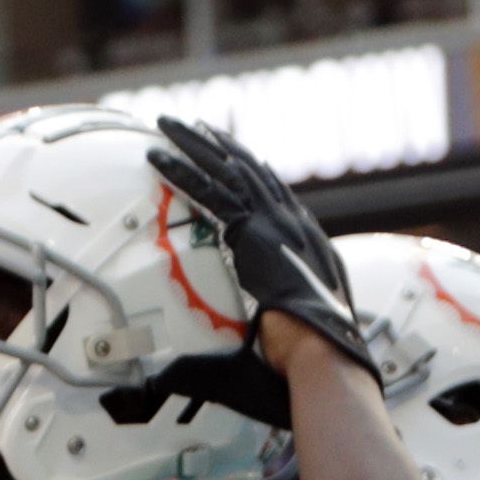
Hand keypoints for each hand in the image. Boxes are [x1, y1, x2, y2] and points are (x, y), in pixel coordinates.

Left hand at [145, 115, 372, 376]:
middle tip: (191, 126)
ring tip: (167, 125)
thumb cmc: (310, 354)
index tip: (228, 152)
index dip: (247, 169)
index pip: (271, 192)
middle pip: (248, 169)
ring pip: (226, 170)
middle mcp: (292, 222)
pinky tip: (157, 157)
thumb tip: (248, 332)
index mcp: (304, 240)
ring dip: (193, 145)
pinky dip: (180, 172)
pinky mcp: (252, 232)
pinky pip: (208, 193)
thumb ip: (268, 319)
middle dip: (218, 144)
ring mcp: (274, 223)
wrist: (322, 352)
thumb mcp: (292, 328)